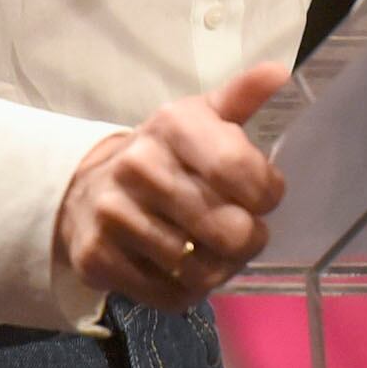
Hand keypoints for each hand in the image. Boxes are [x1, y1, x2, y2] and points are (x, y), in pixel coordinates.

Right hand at [53, 65, 289, 310]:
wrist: (88, 192)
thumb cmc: (165, 157)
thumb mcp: (201, 119)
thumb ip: (241, 98)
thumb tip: (278, 72)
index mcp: (172, 124)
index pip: (242, 172)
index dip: (268, 194)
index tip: (264, 196)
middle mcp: (138, 165)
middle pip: (229, 230)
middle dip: (249, 239)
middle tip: (244, 232)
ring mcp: (114, 214)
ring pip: (202, 270)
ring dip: (221, 269)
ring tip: (214, 250)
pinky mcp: (97, 258)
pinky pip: (170, 295)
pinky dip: (188, 291)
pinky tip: (183, 269)